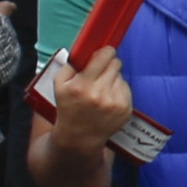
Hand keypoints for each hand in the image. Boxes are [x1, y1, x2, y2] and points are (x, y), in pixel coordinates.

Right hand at [38, 43, 133, 158]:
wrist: (79, 138)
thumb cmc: (68, 108)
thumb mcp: (60, 84)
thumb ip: (72, 63)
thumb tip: (86, 48)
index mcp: (82, 86)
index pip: (103, 56)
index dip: (105, 52)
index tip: (104, 52)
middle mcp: (99, 94)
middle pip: (115, 64)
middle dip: (108, 65)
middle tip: (100, 74)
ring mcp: (114, 103)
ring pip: (120, 76)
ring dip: (112, 79)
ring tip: (101, 91)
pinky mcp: (125, 110)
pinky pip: (126, 88)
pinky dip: (118, 91)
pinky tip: (107, 100)